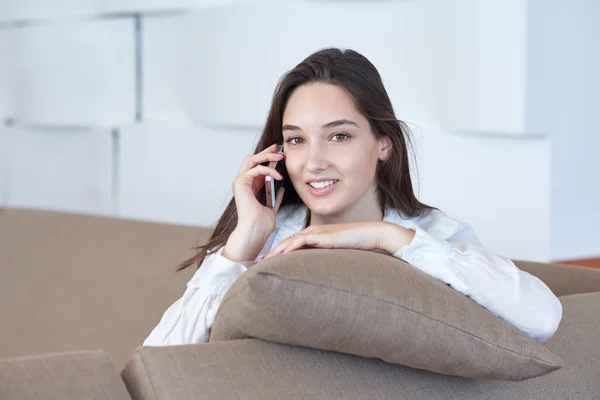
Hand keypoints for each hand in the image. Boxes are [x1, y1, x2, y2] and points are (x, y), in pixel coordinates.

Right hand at [232, 143, 285, 227]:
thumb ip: (274, 198)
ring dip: (266, 156)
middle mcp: (242, 183)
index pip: (256, 167)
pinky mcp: (241, 182)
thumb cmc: (261, 224)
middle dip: (265, 152)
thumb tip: (281, 190)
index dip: (266, 159)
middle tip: (277, 149)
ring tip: (279, 157)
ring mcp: (240, 182)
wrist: (255, 230)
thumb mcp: (271, 207)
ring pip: (251, 160)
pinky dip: (269, 170)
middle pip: (252, 160)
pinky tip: (278, 176)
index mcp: (249, 188)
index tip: (278, 155)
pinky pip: (256, 169)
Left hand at [262, 221, 415, 260]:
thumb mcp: (336, 256)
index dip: (275, 256)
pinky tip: (280, 255)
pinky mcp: (322, 235)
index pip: (289, 246)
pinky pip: (301, 239)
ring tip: (261, 264)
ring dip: (274, 253)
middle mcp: (311, 233)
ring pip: (288, 241)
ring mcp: (316, 232)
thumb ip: (324, 263)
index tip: (263, 267)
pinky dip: (289, 247)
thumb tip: (317, 279)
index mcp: (313, 237)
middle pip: (284, 243)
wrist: (372, 235)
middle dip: (269, 255)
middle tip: (254, 267)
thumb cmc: (357, 247)